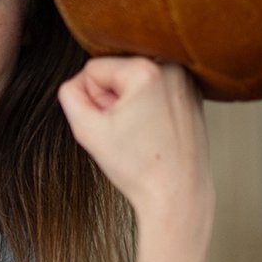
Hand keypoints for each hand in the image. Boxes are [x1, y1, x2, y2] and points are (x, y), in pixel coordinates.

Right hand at [56, 56, 209, 218]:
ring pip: (135, 80)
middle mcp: (171, 68)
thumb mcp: (86, 130)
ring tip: (140, 131)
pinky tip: (153, 130)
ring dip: (130, 102)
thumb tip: (79, 81)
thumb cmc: (138, 168)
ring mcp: (186, 80)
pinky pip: (155, 89)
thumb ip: (69, 94)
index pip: (93, 69)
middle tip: (126, 131)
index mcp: (145, 70)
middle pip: (116, 71)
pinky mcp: (192, 94)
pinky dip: (148, 106)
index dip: (92, 100)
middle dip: (112, 100)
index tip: (111, 125)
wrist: (176, 192)